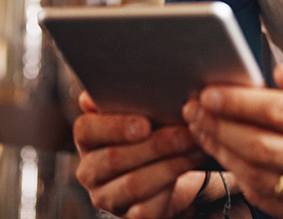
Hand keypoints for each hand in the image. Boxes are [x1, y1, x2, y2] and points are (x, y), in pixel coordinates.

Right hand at [73, 91, 211, 217]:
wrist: (164, 179)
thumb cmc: (151, 136)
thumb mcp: (141, 112)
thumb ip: (130, 97)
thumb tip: (129, 77)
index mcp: (87, 138)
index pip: (86, 129)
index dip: (114, 126)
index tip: (145, 123)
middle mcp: (89, 170)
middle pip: (113, 158)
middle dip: (154, 145)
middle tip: (186, 133)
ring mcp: (107, 196)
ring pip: (133, 184)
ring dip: (169, 166)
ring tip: (196, 149)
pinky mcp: (128, 217)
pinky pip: (146, 209)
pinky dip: (171, 190)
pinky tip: (192, 174)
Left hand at [181, 56, 282, 218]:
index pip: (280, 112)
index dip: (239, 102)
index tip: (210, 94)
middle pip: (262, 146)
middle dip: (220, 126)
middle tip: (195, 110)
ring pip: (257, 175)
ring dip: (220, 150)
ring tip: (201, 128)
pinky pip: (261, 195)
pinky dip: (234, 172)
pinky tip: (221, 150)